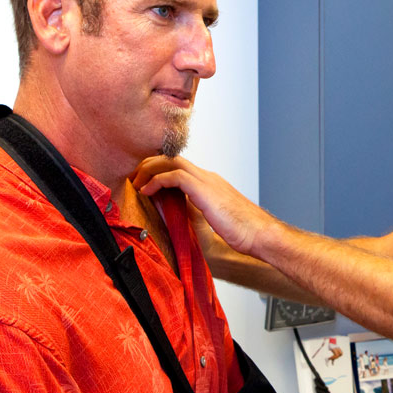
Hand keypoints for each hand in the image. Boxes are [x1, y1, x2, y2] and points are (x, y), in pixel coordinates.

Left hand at [130, 156, 275, 256]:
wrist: (260, 234)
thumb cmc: (243, 232)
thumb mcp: (213, 221)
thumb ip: (196, 215)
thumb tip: (178, 220)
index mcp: (210, 183)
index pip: (179, 166)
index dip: (158, 170)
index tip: (142, 181)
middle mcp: (208, 177)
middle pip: (172, 158)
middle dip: (149, 164)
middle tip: (132, 177)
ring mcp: (207, 181)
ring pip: (171, 161)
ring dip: (149, 169)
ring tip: (135, 182)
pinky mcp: (204, 190)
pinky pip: (174, 176)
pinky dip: (156, 180)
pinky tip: (146, 191)